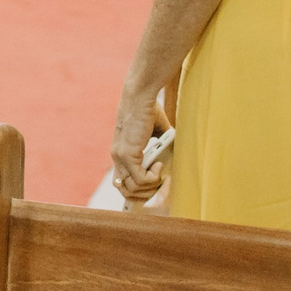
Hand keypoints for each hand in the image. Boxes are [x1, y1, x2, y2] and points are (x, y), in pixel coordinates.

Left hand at [110, 88, 169, 205]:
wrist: (140, 96)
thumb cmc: (148, 111)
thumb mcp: (155, 134)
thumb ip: (159, 147)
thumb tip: (172, 157)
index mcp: (121, 154)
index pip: (122, 184)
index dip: (136, 192)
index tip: (152, 190)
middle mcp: (117, 158)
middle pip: (125, 192)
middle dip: (145, 194)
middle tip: (159, 182)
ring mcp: (120, 157)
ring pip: (132, 188)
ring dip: (151, 185)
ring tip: (159, 169)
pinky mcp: (127, 154)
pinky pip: (140, 179)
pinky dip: (153, 177)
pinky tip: (158, 164)